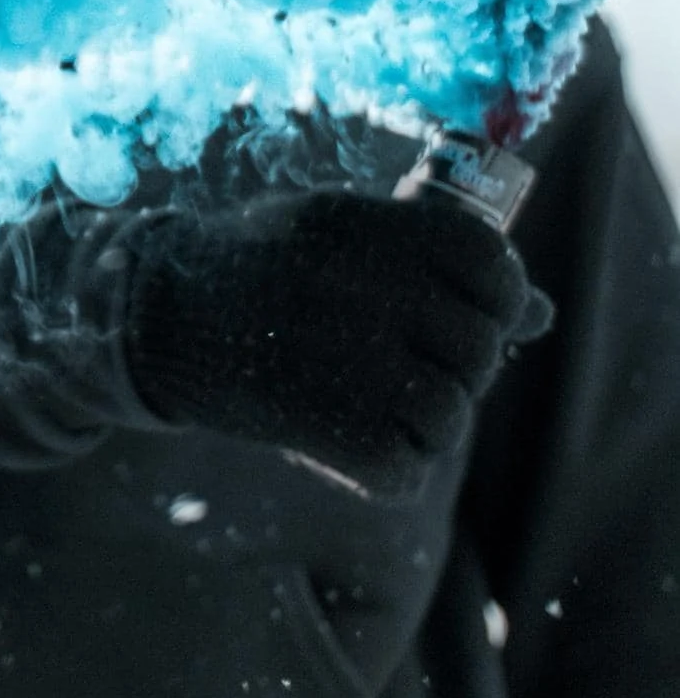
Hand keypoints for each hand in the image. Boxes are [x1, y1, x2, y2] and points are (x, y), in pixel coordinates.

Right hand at [123, 185, 552, 495]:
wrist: (157, 316)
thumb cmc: (264, 269)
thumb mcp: (344, 236)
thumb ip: (437, 265)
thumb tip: (541, 311)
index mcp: (366, 228)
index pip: (488, 264)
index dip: (500, 293)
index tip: (477, 309)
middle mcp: (361, 289)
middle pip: (477, 347)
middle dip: (459, 366)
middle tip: (409, 366)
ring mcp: (343, 360)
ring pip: (449, 415)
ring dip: (426, 423)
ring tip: (379, 406)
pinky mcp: (324, 429)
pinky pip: (405, 468)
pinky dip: (390, 469)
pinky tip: (355, 445)